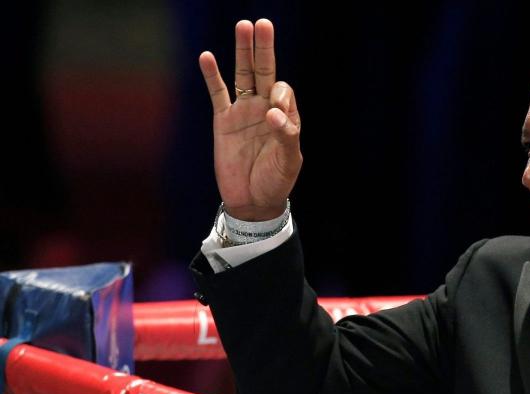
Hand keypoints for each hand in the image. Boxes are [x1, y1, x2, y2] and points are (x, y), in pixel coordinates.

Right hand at [198, 19, 301, 220]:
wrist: (252, 201)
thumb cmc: (276, 181)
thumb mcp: (289, 161)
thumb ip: (286, 135)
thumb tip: (272, 112)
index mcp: (285, 116)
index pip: (282, 91)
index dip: (278, 93)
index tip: (273, 110)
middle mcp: (264, 108)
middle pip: (264, 71)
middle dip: (264, 49)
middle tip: (263, 24)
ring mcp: (243, 112)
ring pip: (242, 75)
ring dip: (242, 52)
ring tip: (243, 26)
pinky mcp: (223, 121)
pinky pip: (218, 93)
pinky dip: (212, 75)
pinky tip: (207, 57)